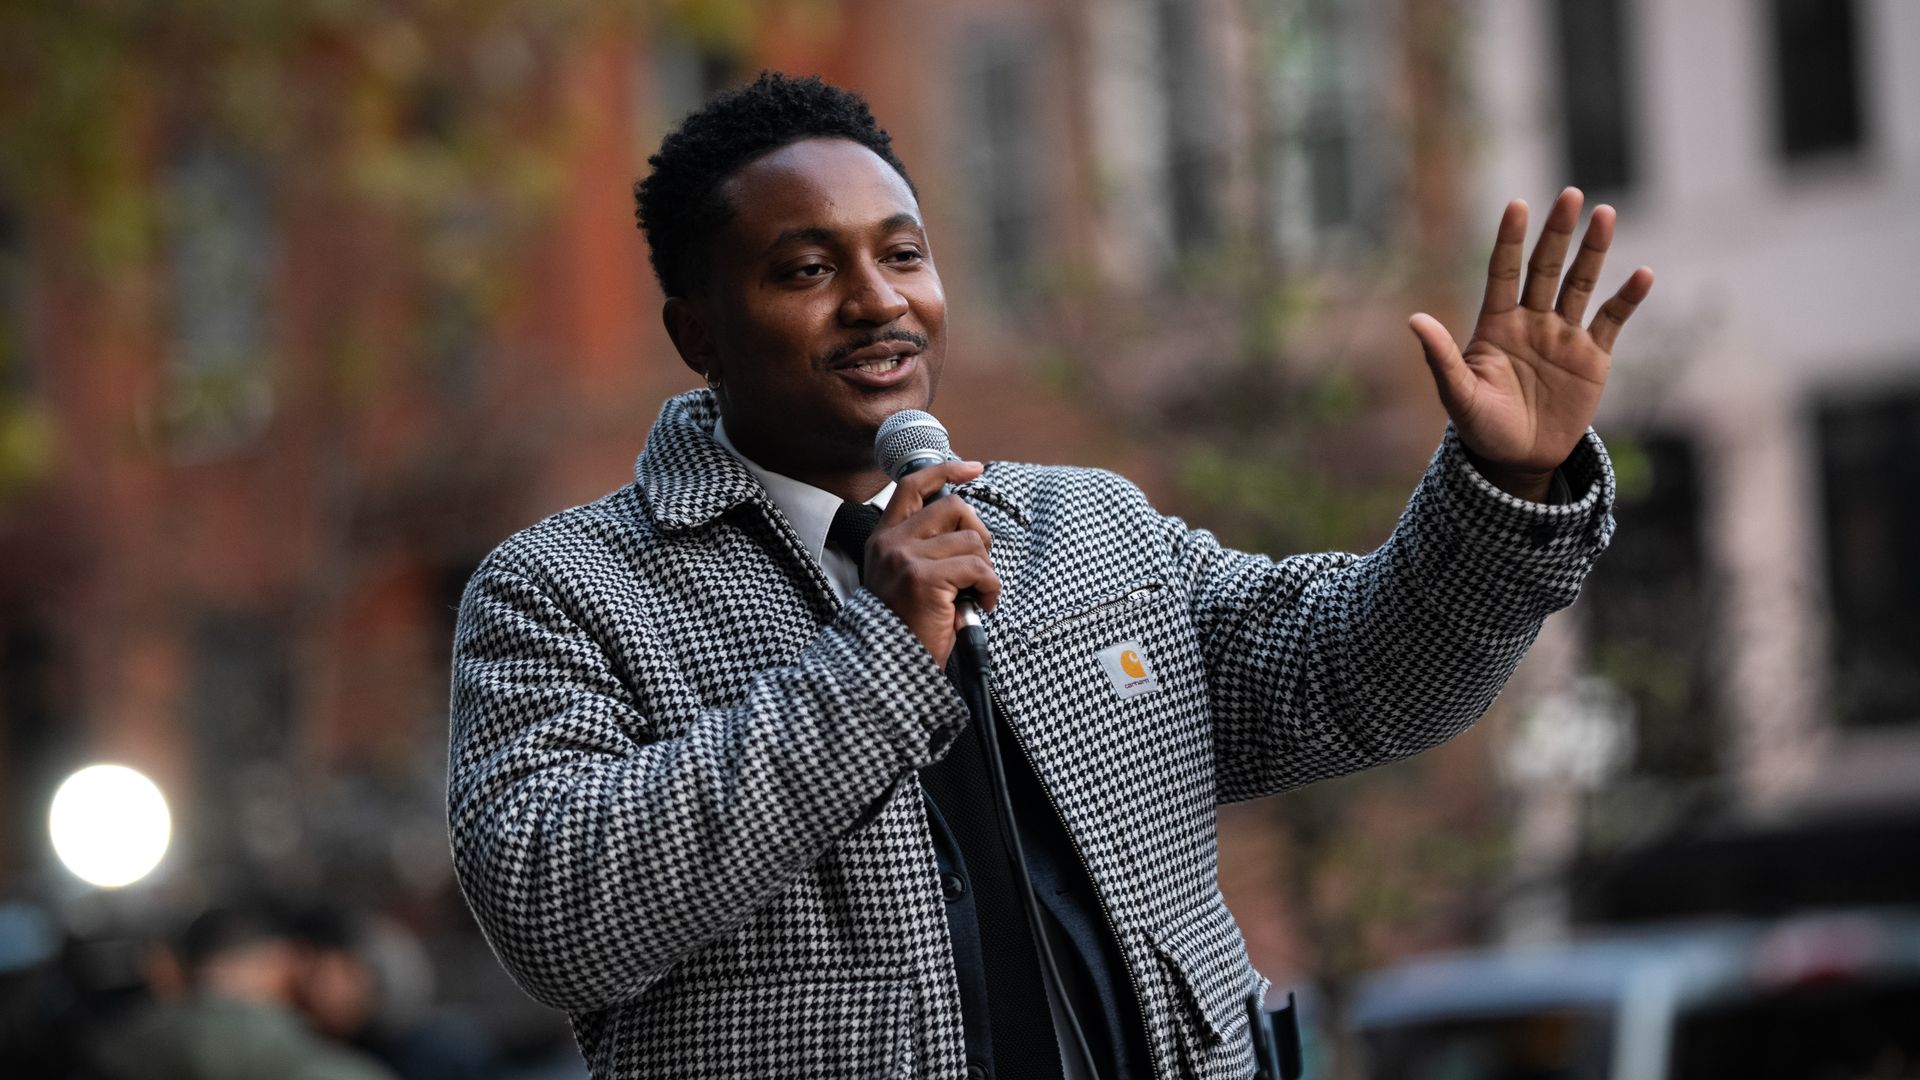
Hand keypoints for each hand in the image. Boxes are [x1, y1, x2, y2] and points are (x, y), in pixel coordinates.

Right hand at [863, 460, 1001, 667]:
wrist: (887, 667)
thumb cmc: (904, 629)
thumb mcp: (902, 580)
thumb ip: (922, 549)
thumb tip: (967, 529)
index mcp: (884, 539)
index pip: (913, 486)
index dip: (946, 469)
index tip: (973, 468)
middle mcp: (892, 543)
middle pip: (954, 507)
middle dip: (979, 533)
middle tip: (979, 565)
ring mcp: (906, 559)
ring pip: (971, 540)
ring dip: (986, 569)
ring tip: (977, 594)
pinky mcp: (925, 579)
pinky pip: (979, 568)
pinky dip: (991, 588)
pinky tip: (982, 605)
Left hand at [1409, 188, 1653, 500]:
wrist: (1517, 459)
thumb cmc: (1480, 426)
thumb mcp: (1458, 394)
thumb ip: (1440, 357)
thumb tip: (1414, 319)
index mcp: (1496, 324)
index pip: (1504, 271)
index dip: (1510, 240)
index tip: (1517, 205)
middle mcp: (1532, 321)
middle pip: (1546, 268)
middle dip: (1557, 232)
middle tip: (1570, 194)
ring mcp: (1563, 336)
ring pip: (1580, 285)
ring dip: (1594, 252)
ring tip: (1605, 214)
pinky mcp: (1592, 357)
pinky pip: (1612, 321)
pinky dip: (1627, 299)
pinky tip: (1643, 274)